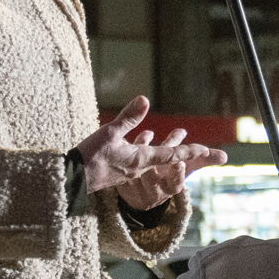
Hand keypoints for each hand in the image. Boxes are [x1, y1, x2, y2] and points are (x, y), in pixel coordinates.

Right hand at [80, 96, 225, 200]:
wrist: (73, 179)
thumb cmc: (91, 156)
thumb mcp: (110, 132)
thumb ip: (128, 117)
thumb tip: (145, 99)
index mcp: (141, 159)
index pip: (171, 155)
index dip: (188, 151)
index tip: (204, 150)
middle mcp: (140, 167)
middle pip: (167, 159)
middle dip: (183, 152)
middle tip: (201, 149)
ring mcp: (130, 171)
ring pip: (154, 159)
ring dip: (167, 150)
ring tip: (177, 139)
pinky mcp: (120, 171)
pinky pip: (141, 160)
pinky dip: (150, 150)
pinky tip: (144, 139)